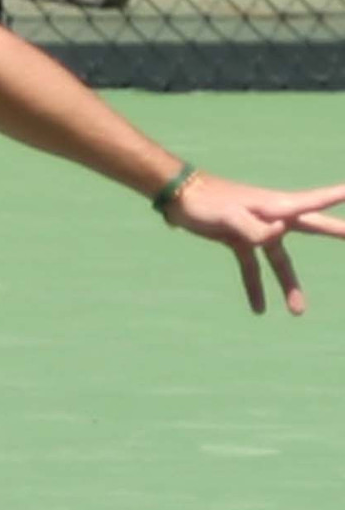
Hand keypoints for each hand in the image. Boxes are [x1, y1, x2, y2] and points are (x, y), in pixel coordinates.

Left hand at [166, 171, 344, 314]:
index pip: (316, 202)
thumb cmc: (207, 202)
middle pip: (312, 228)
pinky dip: (254, 286)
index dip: (339, 196)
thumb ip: (254, 227)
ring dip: (289, 285)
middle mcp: (274, 217)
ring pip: (280, 260)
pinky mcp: (240, 240)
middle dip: (336, 232)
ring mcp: (257, 230)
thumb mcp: (230, 216)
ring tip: (298, 312)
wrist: (180, 198)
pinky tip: (258, 309)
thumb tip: (278, 232)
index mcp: (277, 206)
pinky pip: (252, 267)